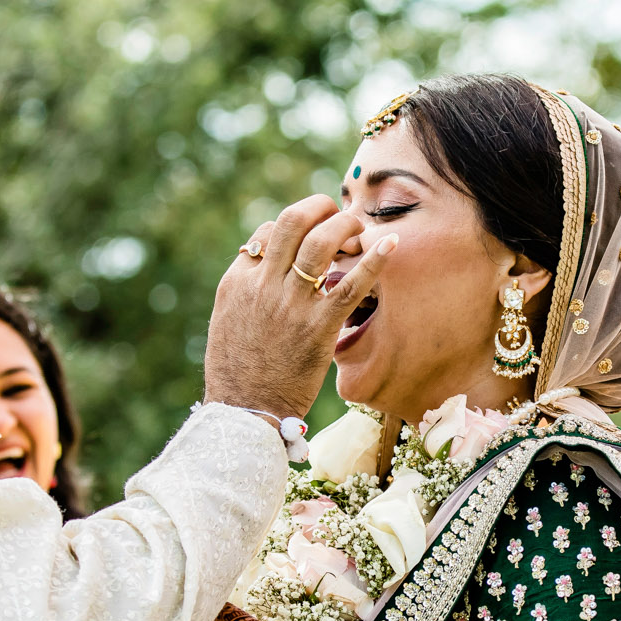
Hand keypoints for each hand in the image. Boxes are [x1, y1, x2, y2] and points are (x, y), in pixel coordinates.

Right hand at [203, 196, 396, 419]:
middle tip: (336, 212)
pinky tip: (392, 245)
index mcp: (238, 282)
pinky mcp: (317, 328)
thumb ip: (247, 292)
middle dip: (319, 207)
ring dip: (345, 226)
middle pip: (292, 221)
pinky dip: (374, 260)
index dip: (292, 228)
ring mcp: (291, 305)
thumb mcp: (229, 322)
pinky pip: (351, 285)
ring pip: (321, 243)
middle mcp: (263, 285)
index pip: (268, 233)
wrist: (245, 413)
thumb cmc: (237, 374)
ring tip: (359, 228)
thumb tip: (266, 270)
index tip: (308, 236)